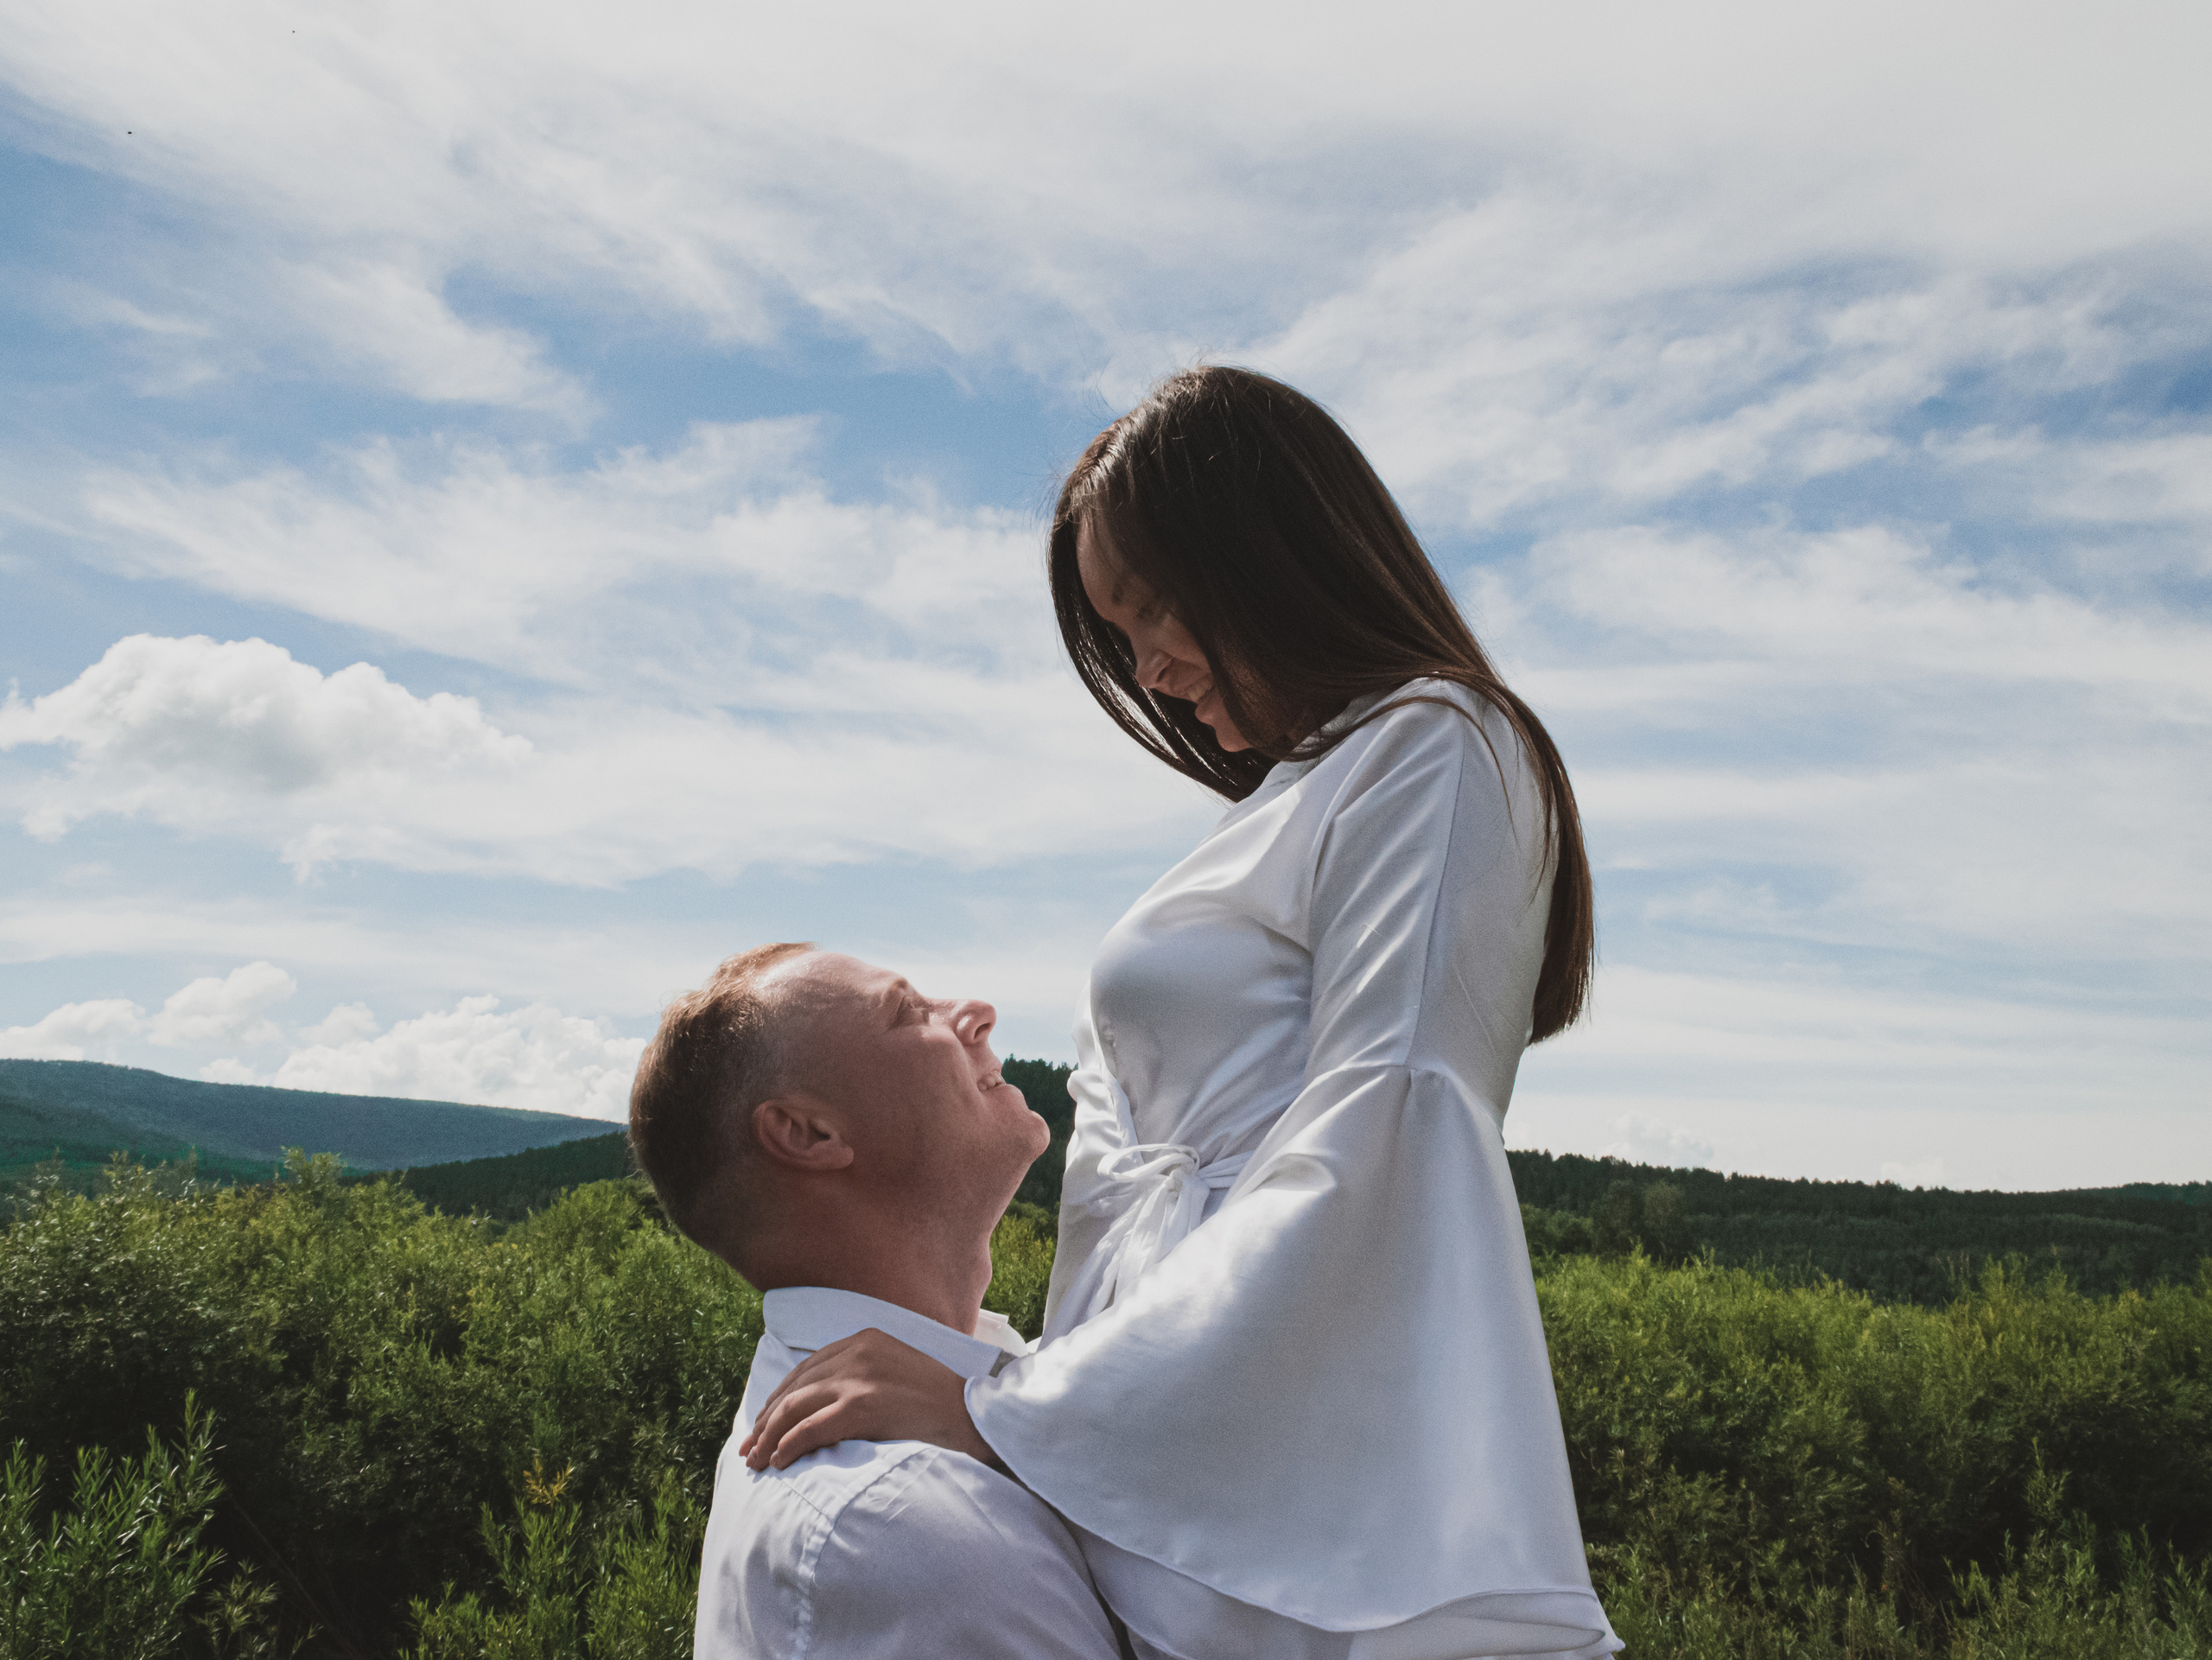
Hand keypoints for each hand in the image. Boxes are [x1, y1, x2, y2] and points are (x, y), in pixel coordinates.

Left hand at [740, 1327, 1002, 1472]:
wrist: (974, 1415)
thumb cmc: (939, 1402)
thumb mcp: (897, 1370)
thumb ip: (864, 1374)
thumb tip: (823, 1403)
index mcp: (865, 1339)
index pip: (806, 1369)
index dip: (779, 1398)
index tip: (763, 1423)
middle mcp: (858, 1351)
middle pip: (795, 1386)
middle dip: (766, 1420)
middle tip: (749, 1449)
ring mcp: (860, 1377)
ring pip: (796, 1406)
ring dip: (769, 1437)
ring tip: (757, 1461)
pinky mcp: (863, 1405)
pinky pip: (811, 1428)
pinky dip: (789, 1446)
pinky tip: (779, 1461)